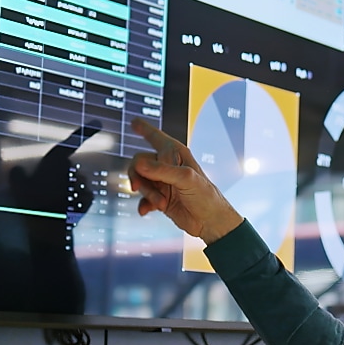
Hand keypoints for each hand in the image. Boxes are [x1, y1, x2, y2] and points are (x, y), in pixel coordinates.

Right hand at [126, 118, 242, 243]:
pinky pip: (142, 198)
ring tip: (160, 203)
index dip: (144, 129)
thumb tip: (139, 164)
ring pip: (140, 181)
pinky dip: (144, 204)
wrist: (210, 222)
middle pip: (139, 162)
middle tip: (139, 188)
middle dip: (140, 177)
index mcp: (176, 155)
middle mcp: (167, 166)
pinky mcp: (159, 197)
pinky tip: (147, 210)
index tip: (134, 122)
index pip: (157, 138)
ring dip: (147, 194)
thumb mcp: (186, 179)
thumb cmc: (206, 196)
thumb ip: (162, 170)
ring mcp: (162, 182)